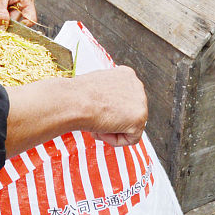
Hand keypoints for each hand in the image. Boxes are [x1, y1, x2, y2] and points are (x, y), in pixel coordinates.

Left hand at [0, 0, 36, 25]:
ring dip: (1, 20)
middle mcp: (24, 2)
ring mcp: (17, 5)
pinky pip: (6, 18)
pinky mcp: (9, 8)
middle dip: (7, 23)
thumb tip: (3, 30)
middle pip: (19, 21)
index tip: (7, 28)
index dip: (21, 26)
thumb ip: (1, 15)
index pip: (30, 19)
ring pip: (11, 21)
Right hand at [3, 66, 147, 154]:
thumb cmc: (75, 95)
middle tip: (94, 117)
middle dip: (111, 120)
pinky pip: (131, 139)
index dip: (107, 109)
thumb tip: (102, 104)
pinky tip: (103, 128)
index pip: (123, 100)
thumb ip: (106, 95)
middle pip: (128, 114)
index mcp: (126, 74)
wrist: (73, 101)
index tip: (94, 109)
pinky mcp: (140, 118)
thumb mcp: (93, 88)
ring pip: (129, 127)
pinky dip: (115, 140)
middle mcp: (137, 85)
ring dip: (111, 130)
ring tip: (97, 122)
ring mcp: (141, 101)